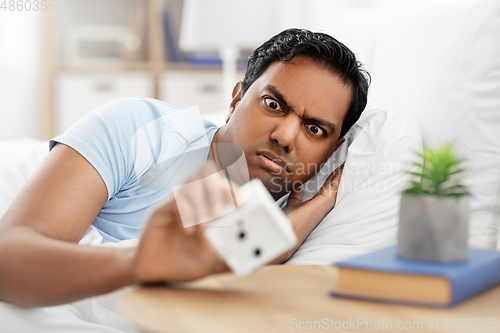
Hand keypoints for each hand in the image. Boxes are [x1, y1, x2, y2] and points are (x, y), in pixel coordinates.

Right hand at [133, 162, 233, 282]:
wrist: (155, 272)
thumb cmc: (185, 262)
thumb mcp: (212, 260)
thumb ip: (231, 254)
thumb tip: (255, 256)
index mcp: (208, 207)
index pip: (223, 183)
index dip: (234, 188)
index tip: (241, 204)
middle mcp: (193, 199)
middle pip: (208, 172)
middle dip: (219, 189)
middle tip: (224, 211)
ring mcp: (176, 202)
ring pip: (192, 181)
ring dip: (203, 201)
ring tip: (206, 224)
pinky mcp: (160, 210)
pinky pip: (175, 199)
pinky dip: (186, 213)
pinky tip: (189, 231)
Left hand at [271, 163, 343, 263]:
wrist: (287, 232)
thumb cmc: (290, 222)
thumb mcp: (293, 204)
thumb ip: (297, 196)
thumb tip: (297, 188)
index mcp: (319, 202)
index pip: (329, 185)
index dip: (334, 174)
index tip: (339, 165)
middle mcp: (325, 203)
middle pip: (337, 183)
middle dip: (342, 171)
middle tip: (350, 159)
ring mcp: (327, 202)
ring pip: (339, 183)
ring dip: (344, 172)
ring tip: (350, 160)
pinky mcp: (326, 201)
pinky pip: (336, 184)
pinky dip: (340, 175)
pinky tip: (345, 167)